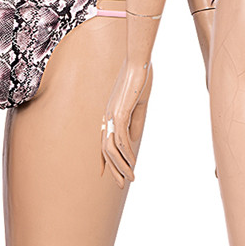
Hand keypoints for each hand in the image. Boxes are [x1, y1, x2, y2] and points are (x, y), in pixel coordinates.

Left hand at [101, 59, 152, 187]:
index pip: (104, 141)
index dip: (106, 159)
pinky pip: (120, 138)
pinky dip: (126, 152)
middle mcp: (108, 116)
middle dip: (113, 168)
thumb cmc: (139, 78)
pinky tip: (133, 162)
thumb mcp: (139, 103)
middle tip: (122, 184)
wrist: (138, 61)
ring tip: (131, 177)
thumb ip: (135, 121)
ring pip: (111, 148)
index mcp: (111, 113)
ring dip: (121, 165)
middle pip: (105, 149)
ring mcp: (112, 114)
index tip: (109, 174)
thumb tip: (133, 139)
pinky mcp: (120, 111)